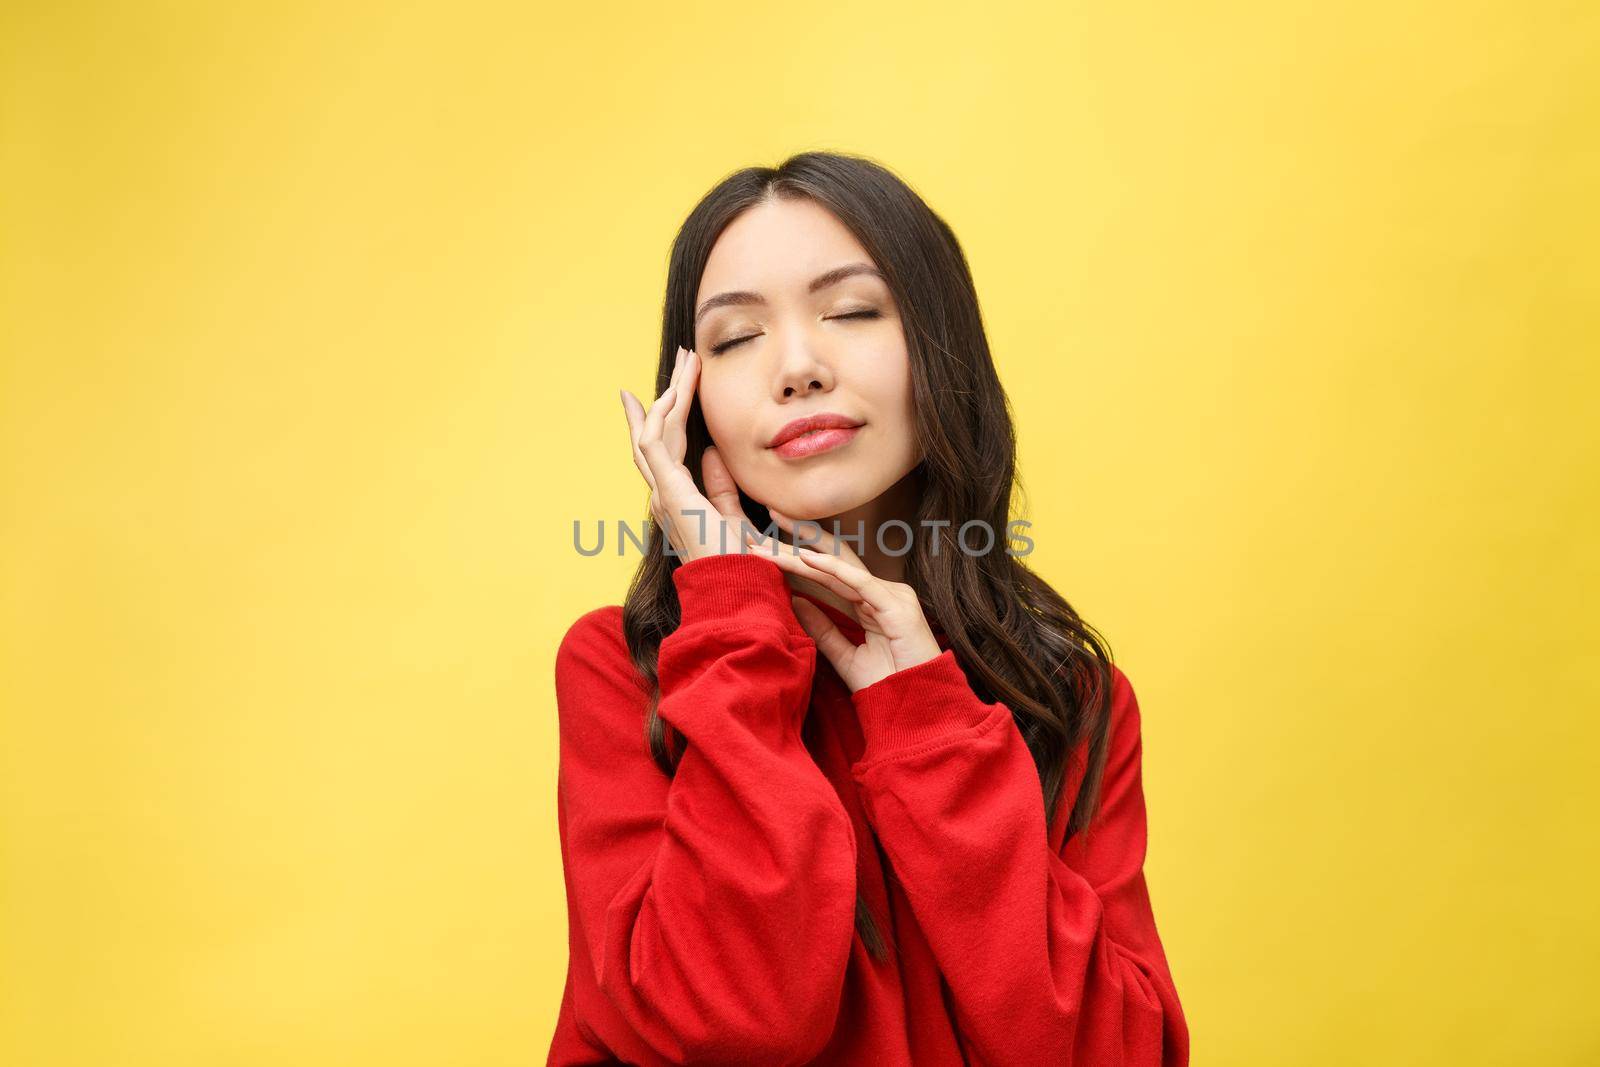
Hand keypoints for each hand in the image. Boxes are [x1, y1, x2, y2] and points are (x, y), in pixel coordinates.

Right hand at [621, 346, 813, 566]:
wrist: (734, 591)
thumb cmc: (739, 566)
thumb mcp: (733, 518)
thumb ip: (721, 487)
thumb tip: (713, 454)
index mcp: (679, 502)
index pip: (668, 450)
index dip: (669, 418)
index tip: (668, 390)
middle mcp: (664, 496)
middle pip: (657, 435)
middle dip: (667, 395)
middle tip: (681, 359)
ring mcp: (663, 494)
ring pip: (654, 433)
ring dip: (670, 394)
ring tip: (685, 361)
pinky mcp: (669, 493)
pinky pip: (655, 444)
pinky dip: (659, 416)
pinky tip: (670, 393)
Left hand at [763, 507, 942, 692]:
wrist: (916, 708)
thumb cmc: (886, 685)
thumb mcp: (844, 655)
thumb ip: (823, 628)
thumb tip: (795, 600)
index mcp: (870, 601)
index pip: (828, 572)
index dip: (797, 557)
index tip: (763, 548)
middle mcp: (882, 591)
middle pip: (832, 561)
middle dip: (796, 544)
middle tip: (759, 530)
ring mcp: (892, 596)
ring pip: (840, 569)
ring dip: (803, 556)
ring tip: (771, 547)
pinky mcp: (897, 607)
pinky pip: (861, 583)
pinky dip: (835, 569)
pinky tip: (808, 559)